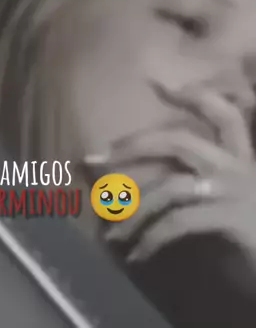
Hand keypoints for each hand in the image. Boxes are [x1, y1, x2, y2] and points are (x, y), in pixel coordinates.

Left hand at [103, 81, 255, 265]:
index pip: (223, 113)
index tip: (159, 83)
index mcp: (241, 157)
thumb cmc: (255, 234)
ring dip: (135, 210)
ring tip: (112, 233)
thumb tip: (148, 180)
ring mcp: (235, 191)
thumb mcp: (230, 201)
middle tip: (97, 158)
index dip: (195, 96)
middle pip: (181, 140)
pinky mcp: (232, 219)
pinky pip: (179, 222)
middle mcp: (239, 166)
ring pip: (172, 186)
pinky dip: (151, 238)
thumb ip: (199, 182)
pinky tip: (136, 254)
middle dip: (135, 145)